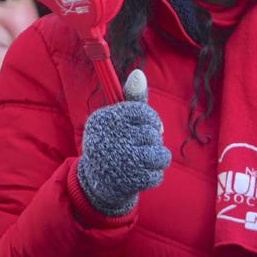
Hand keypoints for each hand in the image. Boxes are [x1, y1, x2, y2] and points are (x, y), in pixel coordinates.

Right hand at [76, 70, 170, 215]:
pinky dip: (153, 175)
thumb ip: (132, 99)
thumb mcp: (118, 120)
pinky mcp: (129, 180)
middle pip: (153, 134)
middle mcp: (110, 137)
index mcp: (104, 119)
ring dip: (158, 159)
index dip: (152, 120)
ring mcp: (120, 160)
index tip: (151, 127)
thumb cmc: (113, 142)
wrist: (96, 183)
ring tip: (145, 160)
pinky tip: (141, 175)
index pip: (142, 112)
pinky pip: (158, 174)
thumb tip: (138, 73)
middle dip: (153, 141)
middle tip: (139, 147)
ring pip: (160, 154)